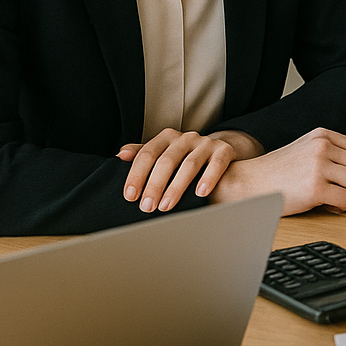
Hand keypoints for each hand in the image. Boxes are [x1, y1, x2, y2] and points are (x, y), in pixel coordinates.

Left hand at [118, 128, 264, 211]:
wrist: (219, 150)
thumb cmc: (184, 156)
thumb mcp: (163, 153)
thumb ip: (142, 154)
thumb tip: (120, 155)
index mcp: (166, 137)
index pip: (147, 154)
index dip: (137, 175)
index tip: (130, 196)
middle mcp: (185, 138)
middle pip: (167, 161)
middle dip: (154, 185)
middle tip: (147, 207)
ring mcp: (206, 143)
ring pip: (189, 165)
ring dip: (176, 187)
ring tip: (166, 206)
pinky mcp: (224, 151)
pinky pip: (216, 164)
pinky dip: (208, 178)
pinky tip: (200, 193)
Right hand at [209, 128, 345, 214]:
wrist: (248, 183)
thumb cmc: (277, 171)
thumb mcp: (306, 149)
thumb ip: (332, 151)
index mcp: (323, 136)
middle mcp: (323, 147)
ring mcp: (319, 167)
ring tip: (337, 198)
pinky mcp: (315, 188)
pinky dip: (343, 207)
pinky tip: (328, 206)